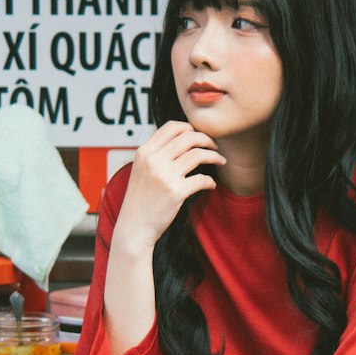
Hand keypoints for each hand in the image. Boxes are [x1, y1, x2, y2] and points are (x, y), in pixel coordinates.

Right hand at [116, 121, 226, 251]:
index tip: (199, 136)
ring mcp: (165, 176)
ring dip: (215, 156)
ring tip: (220, 161)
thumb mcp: (141, 170)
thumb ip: (156, 154)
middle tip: (214, 146)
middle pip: (188, 137)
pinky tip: (211, 185)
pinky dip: (210, 181)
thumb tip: (181, 139)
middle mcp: (153, 160)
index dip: (189, 127)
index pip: (171, 126)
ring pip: (198, 154)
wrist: (134, 227)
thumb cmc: (140, 200)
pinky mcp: (176, 192)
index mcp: (144, 152)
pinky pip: (202, 179)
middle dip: (207, 139)